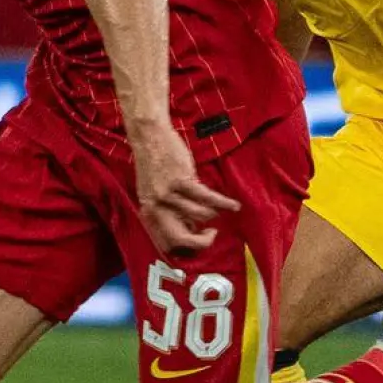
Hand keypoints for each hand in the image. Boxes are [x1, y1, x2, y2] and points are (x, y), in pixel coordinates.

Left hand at [132, 123, 240, 257]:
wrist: (149, 136)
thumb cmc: (155, 162)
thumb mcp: (153, 191)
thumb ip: (168, 210)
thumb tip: (190, 229)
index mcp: (148, 211)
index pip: (166, 242)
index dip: (186, 247)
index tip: (199, 239)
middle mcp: (156, 206)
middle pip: (180, 239)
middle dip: (201, 241)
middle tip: (212, 234)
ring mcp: (167, 194)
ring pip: (199, 216)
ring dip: (213, 214)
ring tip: (220, 209)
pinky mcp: (181, 180)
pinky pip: (207, 198)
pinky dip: (223, 203)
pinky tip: (233, 205)